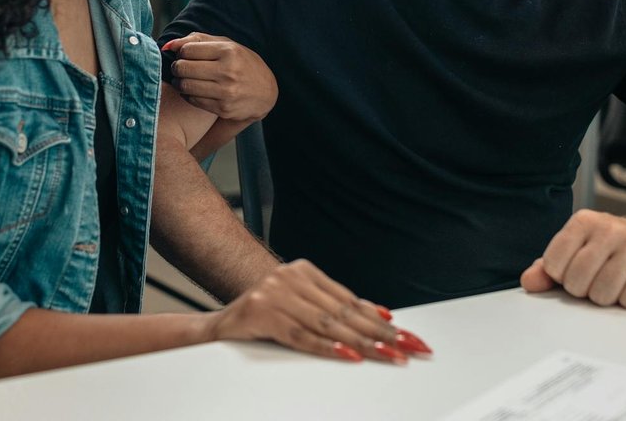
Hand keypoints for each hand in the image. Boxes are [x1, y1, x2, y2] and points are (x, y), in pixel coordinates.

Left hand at [163, 33, 277, 121]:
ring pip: (185, 86)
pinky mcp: (223, 108)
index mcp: (229, 51)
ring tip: (184, 79)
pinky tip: (194, 90)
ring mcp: (226, 92)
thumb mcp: (226, 45)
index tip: (186, 55)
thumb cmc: (242, 64)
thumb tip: (167, 45)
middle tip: (181, 68)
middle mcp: (228, 71)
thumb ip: (196, 40)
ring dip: (179, 82)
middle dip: (177, 67)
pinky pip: (192, 100)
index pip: (188, 50)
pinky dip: (187, 95)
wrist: (265, 92)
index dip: (182, 52)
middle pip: (183, 68)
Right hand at [201, 260, 432, 363]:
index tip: (407, 335)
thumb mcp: (298, 306)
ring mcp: (275, 293)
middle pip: (345, 312)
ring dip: (362, 343)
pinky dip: (327, 346)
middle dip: (381, 334)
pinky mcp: (261, 313)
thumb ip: (330, 309)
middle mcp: (291, 277)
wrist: (217, 326)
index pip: (350, 300)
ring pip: (328, 323)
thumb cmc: (262, 318)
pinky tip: (348, 354)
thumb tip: (379, 318)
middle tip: (409, 348)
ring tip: (388, 355)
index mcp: (304, 271)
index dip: (380, 320)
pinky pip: (301, 335)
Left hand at [520, 210, 625, 308]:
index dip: (561, 277)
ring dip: (607, 298)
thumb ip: (548, 268)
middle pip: (577, 282)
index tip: (574, 271)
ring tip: (616, 282)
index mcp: (584, 221)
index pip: (553, 265)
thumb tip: (528, 282)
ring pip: (603, 294)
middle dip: (584, 290)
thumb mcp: (577, 250)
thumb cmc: (613, 249)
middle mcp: (610, 228)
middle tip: (597, 280)